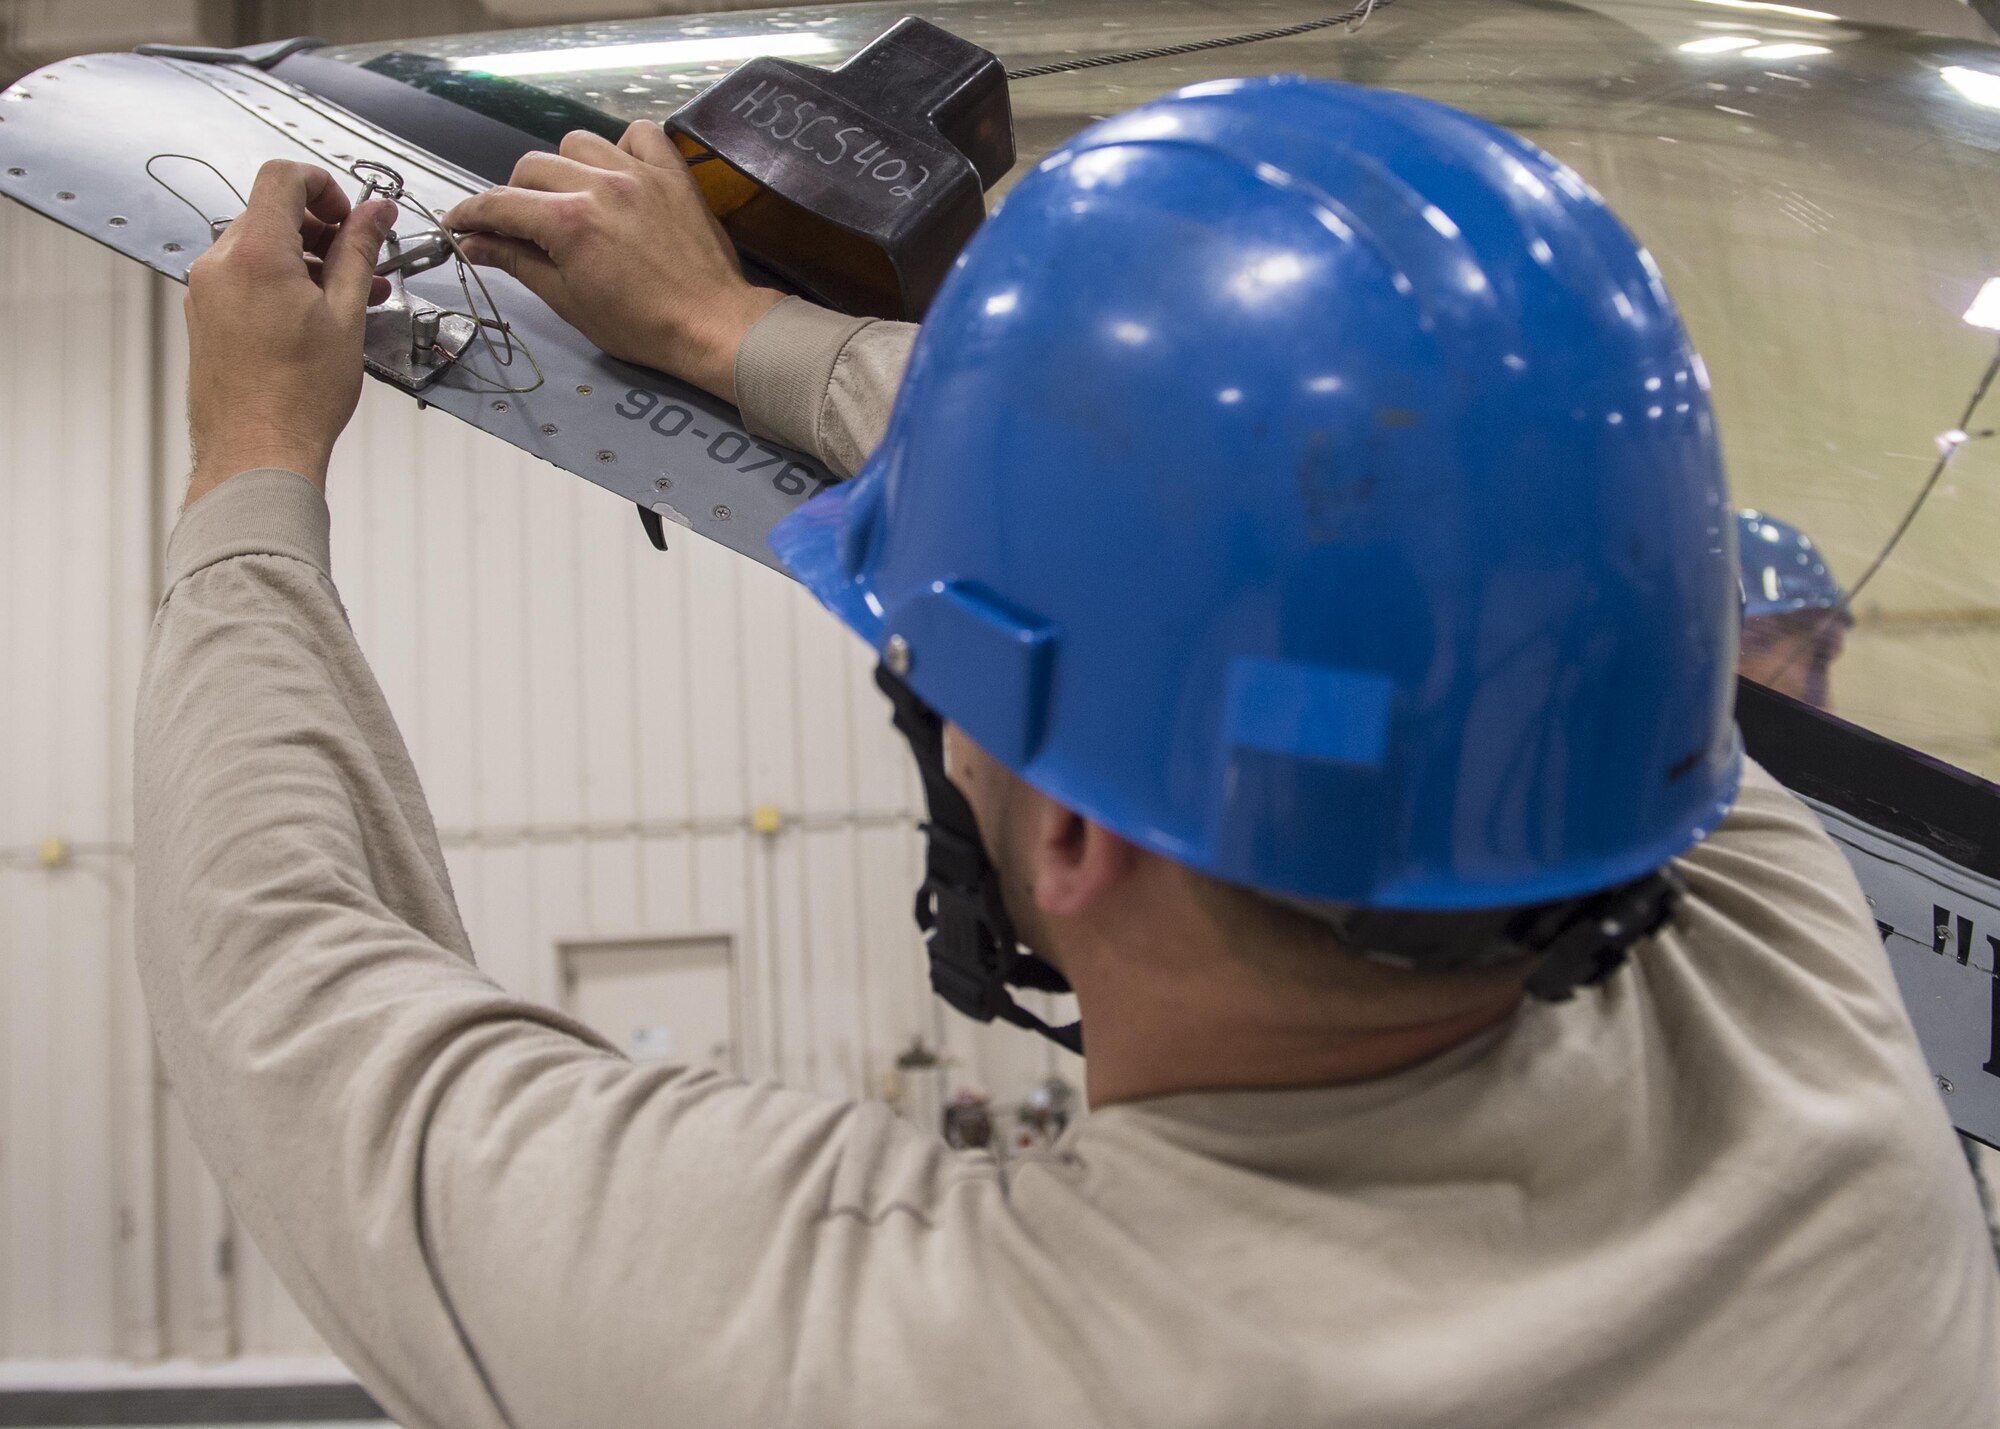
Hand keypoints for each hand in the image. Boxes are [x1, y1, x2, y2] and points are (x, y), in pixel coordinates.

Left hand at [183, 160, 396, 504]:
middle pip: (271, 213)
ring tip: (347, 295)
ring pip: (259, 247)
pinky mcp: (205, 315)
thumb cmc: (298, 397)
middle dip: (321, 229)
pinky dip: (281, 282)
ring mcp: (207, 290)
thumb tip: (374, 214)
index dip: (323, 186)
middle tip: (359, 260)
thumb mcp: (345, 314)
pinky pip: (245, 278)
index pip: (282, 178)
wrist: (257, 452)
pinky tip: (315, 316)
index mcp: (254, 252)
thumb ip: (358, 253)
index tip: (350, 216)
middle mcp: (220, 263)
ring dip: (305, 259)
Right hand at [444, 123, 783, 402]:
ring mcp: (639, 174)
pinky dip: (622, 146)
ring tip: (573, 198)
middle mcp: (599, 185)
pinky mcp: (673, 174)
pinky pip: (639, 134)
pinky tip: (619, 174)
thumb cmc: (640, 326)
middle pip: (532, 167)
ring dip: (564, 167)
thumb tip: (474, 243)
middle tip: (523, 226)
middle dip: (516, 196)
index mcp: (568, 221)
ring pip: (578, 143)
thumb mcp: (568, 300)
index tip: (460, 224)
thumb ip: (518, 262)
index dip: (470, 214)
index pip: (500, 203)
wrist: (711, 324)